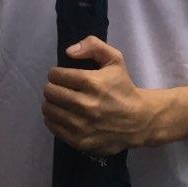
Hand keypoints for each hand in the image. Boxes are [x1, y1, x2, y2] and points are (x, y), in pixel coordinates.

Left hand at [42, 37, 159, 154]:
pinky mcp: (79, 141)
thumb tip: (69, 52)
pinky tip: (61, 114)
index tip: (60, 75)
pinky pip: (53, 127)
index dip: (55, 73)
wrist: (138, 121)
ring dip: (50, 103)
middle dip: (52, 87)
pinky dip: (52, 119)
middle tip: (59, 88)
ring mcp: (82, 125)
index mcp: (92, 83)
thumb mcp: (114, 59)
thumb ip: (93, 45)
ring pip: (49, 110)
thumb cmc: (123, 88)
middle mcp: (86, 105)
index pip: (57, 75)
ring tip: (59, 101)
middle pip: (50, 92)